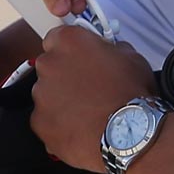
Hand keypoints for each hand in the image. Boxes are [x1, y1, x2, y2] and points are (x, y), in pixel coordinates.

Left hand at [30, 26, 157, 172]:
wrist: (132, 136)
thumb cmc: (133, 97)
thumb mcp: (132, 57)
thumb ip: (111, 48)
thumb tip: (108, 51)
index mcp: (69, 42)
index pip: (57, 38)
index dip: (70, 50)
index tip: (79, 58)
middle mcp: (49, 65)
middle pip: (50, 67)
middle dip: (65, 76)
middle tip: (89, 88)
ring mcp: (41, 96)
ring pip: (47, 96)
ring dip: (62, 101)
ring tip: (89, 113)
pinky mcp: (40, 123)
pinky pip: (46, 121)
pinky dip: (59, 125)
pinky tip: (82, 129)